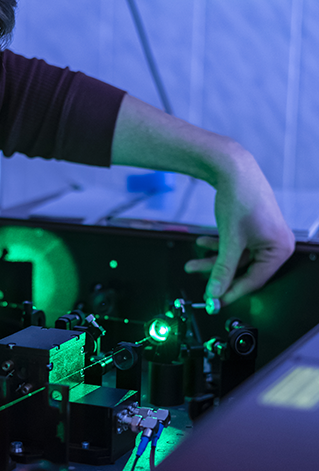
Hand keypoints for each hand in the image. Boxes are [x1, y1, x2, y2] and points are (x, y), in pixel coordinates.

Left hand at [184, 154, 294, 304]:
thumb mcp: (230, 240)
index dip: (231, 291)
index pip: (255, 280)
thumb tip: (214, 293)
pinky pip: (235, 246)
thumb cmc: (239, 199)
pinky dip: (218, 246)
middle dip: (217, 274)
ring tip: (191, 264)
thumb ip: (222, 269)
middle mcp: (276, 244)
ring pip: (236, 258)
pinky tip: (201, 243)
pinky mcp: (253, 229)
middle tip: (199, 284)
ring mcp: (264, 237)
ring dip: (213, 260)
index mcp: (279, 249)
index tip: (213, 301)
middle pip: (244, 270)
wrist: (233, 169)